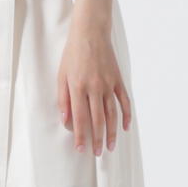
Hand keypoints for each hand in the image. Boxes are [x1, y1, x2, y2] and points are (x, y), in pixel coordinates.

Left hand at [56, 18, 131, 155]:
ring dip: (112, 132)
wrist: (91, 33)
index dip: (80, 136)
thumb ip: (63, 98)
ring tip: (110, 147)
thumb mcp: (61, 75)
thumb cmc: (72, 54)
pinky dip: (126, 115)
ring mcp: (109, 84)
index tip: (81, 149)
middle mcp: (95, 88)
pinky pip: (124, 101)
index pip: (79, 118)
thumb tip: (65, 119)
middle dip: (97, 139)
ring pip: (112, 114)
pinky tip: (125, 127)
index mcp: (78, 87)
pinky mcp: (118, 80)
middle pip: (98, 120)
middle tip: (97, 153)